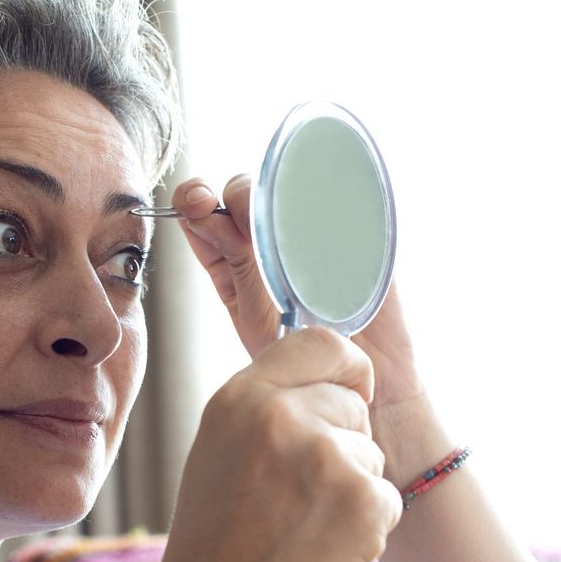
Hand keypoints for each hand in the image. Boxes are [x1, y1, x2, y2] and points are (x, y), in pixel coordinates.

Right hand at [132, 328, 402, 561]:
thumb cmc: (213, 544)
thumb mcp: (218, 449)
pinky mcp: (362, 500)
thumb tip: (331, 374)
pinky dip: (367, 524)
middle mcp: (278, 415)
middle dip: (342, 438)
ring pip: (371, 449)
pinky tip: (322, 548)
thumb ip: (265, 405)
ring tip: (301, 524)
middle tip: (297, 492)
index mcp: (236, 397)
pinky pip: (387, 493)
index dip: (341, 368)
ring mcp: (323, 455)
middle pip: (352, 399)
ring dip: (352, 484)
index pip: (319, 341)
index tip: (343, 392)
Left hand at [170, 175, 424, 409]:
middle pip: (241, 189)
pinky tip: (325, 218)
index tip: (198, 205)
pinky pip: (337, 191)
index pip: (199, 211)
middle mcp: (263, 238)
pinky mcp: (353, 226)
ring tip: (286, 232)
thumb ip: (235, 266)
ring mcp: (307, 228)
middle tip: (248, 226)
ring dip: (279, 193)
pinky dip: (326, 190)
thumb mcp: (256, 316)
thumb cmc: (301, 357)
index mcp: (228, 259)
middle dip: (235, 195)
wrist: (367, 380)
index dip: (193, 198)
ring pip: (284, 182)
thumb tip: (205, 216)